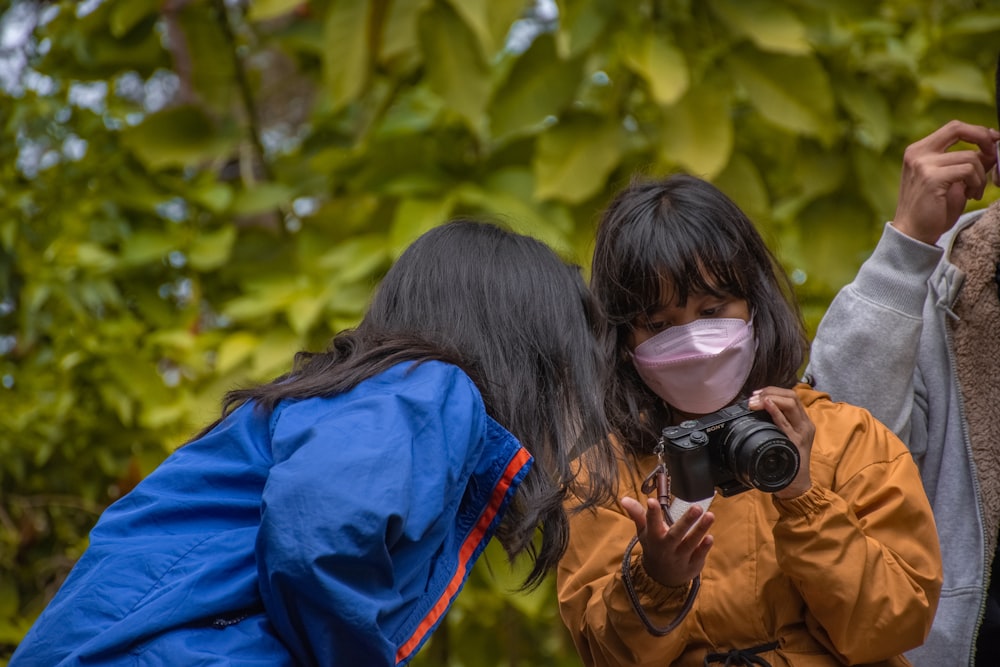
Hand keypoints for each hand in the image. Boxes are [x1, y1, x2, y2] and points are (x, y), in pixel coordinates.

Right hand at [620, 496, 713, 587]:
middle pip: (676, 535)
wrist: (661, 577)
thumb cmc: (654, 546)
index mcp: (653, 537)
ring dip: (700, 530)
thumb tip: (624, 498)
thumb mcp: (644, 531)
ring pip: (690, 543)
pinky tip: (710, 537)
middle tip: (697, 507)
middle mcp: (667, 547)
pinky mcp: (692, 565)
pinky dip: (704, 548)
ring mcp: (680, 557)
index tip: (652, 501)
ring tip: (709, 515)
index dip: (652, 513)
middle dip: (686, 522)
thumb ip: (637, 513)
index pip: (651, 523)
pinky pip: (698, 556)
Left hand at [748, 387, 814, 499]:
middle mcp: (805, 424)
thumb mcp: (784, 438)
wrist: (797, 484)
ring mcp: (802, 433)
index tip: (757, 393)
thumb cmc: (788, 462)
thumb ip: (776, 425)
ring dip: (770, 398)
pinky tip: (767, 406)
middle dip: (770, 392)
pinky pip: (786, 423)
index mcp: (803, 422)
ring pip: (791, 404)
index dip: (773, 391)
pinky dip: (776, 411)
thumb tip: (758, 411)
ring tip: (755, 401)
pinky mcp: (796, 443)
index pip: (791, 396)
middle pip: (791, 396)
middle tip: (753, 397)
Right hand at [892, 120, 999, 244]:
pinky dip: (976, 183)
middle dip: (983, 139)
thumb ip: (967, 163)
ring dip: (981, 176)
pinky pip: (968, 170)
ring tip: (975, 192)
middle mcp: (918, 154)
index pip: (953, 128)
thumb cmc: (931, 210)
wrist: (913, 234)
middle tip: (993, 156)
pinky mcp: (931, 178)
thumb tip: (992, 149)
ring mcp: (923, 165)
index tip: (993, 143)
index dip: (977, 132)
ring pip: (970, 157)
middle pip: (958, 129)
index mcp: (918, 151)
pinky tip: (970, 196)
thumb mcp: (952, 182)